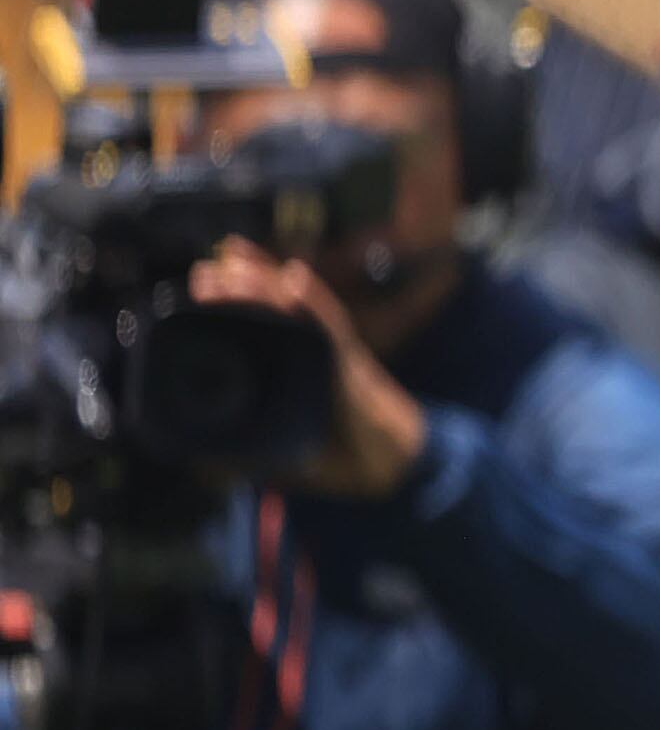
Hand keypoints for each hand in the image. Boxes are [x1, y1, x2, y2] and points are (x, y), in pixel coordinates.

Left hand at [192, 244, 422, 498]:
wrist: (391, 468)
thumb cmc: (340, 458)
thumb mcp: (283, 457)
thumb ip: (248, 455)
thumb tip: (204, 466)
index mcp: (289, 369)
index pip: (255, 325)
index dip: (227, 302)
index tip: (199, 282)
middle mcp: (309, 352)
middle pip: (270, 305)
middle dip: (237, 283)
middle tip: (204, 269)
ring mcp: (330, 353)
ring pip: (294, 307)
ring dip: (264, 282)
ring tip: (234, 261)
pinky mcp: (351, 362)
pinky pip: (331, 327)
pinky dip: (313, 302)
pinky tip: (295, 280)